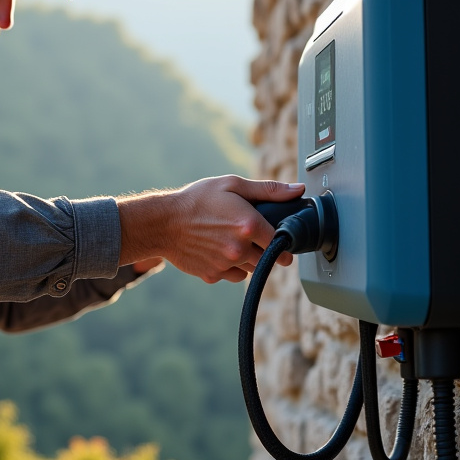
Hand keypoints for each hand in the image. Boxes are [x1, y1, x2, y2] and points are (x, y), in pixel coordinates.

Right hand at [118, 176, 303, 283]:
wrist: (162, 223)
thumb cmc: (197, 199)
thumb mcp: (232, 184)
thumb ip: (268, 190)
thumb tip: (297, 191)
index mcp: (249, 225)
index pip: (282, 242)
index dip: (284, 240)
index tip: (282, 239)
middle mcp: (240, 249)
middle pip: (269, 258)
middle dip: (265, 249)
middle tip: (252, 236)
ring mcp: (226, 265)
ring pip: (252, 268)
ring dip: (249, 258)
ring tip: (232, 240)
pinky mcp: (213, 275)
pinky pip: (234, 276)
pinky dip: (232, 267)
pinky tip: (220, 251)